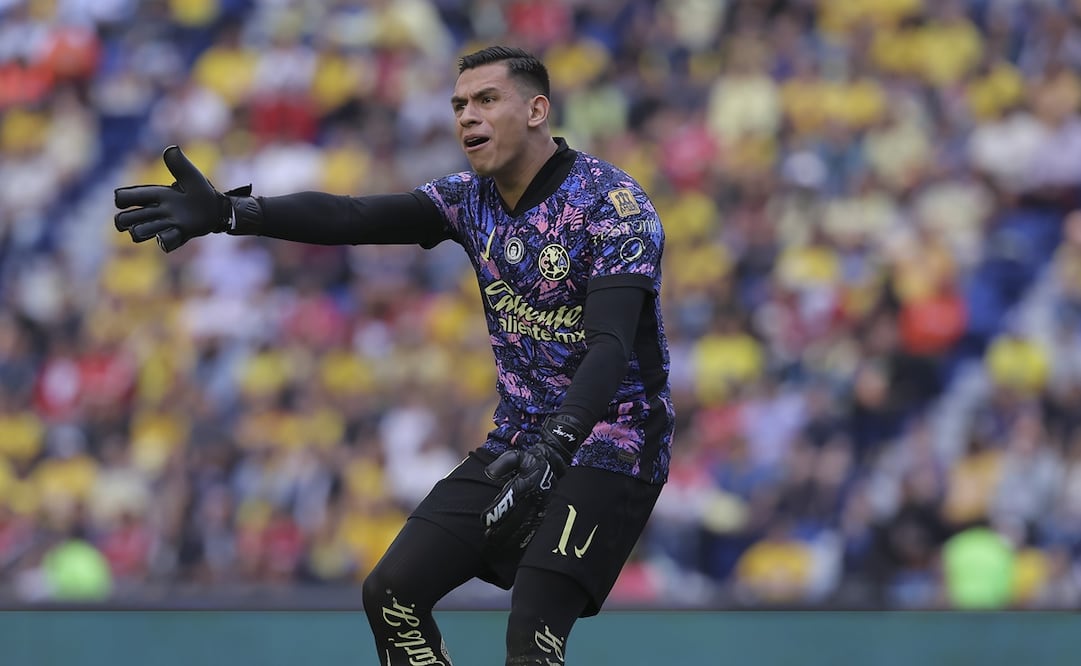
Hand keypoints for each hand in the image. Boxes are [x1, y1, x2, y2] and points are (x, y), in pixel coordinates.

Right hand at [113, 145, 248, 252]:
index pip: (125, 198)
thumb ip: (180, 165)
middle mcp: (155, 212)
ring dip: (145, 229)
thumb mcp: (192, 177)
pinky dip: (166, 238)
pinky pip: (164, 242)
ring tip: (164, 222)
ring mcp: (164, 226)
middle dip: (127, 219)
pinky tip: (176, 230)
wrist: (217, 210)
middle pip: (125, 220)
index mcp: (154, 195)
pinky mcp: (177, 237)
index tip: (129, 199)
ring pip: (138, 233)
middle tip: (148, 213)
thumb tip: (171, 149)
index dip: (123, 198)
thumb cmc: (200, 192)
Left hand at [481, 414, 587, 548]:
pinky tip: (513, 546)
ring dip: (512, 536)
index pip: (510, 498)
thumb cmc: (530, 461)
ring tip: (496, 545)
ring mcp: (540, 506)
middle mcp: (534, 497)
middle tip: (488, 538)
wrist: (554, 464)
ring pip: (526, 525)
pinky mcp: (545, 512)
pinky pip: (535, 528)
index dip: (497, 510)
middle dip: (502, 529)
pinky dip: (524, 538)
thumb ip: (503, 464)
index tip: (484, 520)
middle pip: (517, 517)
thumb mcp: (516, 456)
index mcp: (525, 483)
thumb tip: (489, 473)